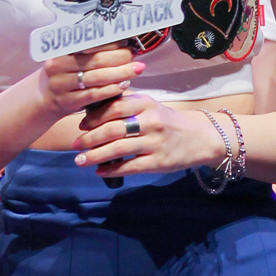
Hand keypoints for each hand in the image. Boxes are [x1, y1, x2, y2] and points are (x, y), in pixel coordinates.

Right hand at [42, 43, 145, 118]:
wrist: (44, 97)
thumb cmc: (64, 73)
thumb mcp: (69, 57)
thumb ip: (89, 50)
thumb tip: (121, 41)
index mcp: (60, 50)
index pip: (89, 43)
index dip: (111, 42)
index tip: (128, 41)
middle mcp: (58, 66)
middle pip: (95, 60)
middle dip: (119, 57)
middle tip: (135, 56)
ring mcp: (61, 85)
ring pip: (96, 78)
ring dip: (120, 73)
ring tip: (135, 70)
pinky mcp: (68, 102)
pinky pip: (94, 95)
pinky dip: (111, 89)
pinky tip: (124, 85)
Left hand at [73, 92, 225, 178]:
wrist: (200, 139)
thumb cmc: (168, 122)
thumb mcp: (150, 107)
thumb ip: (127, 106)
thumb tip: (92, 112)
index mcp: (146, 103)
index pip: (114, 107)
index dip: (94, 117)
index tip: (81, 126)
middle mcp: (151, 121)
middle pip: (112, 129)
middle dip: (89, 138)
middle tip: (75, 145)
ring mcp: (155, 143)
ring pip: (118, 149)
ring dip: (95, 155)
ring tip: (80, 160)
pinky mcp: (158, 162)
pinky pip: (130, 167)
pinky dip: (111, 170)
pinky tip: (99, 171)